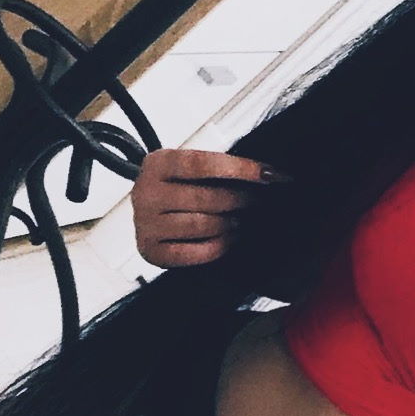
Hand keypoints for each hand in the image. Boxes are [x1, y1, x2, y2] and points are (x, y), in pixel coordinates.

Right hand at [130, 147, 287, 268]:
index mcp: (157, 164)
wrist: (146, 212)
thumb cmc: (175, 188)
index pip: (202, 163)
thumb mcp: (186, 170)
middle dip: (240, 199)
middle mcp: (147, 193)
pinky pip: (195, 252)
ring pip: (203, 226)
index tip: (268, 174)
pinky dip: (219, 246)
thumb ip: (216, 169)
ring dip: (230, 224)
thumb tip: (262, 174)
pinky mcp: (151, 251)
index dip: (240, 169)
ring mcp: (146, 224)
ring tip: (242, 221)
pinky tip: (229, 238)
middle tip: (258, 201)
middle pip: (205, 198)